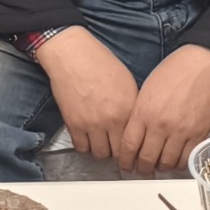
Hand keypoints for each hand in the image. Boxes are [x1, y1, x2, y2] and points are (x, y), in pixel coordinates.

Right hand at [35, 27, 138, 161]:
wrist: (72, 55)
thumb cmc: (99, 62)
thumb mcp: (127, 82)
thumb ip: (132, 106)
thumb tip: (136, 125)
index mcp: (129, 108)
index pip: (136, 142)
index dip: (134, 149)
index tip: (132, 151)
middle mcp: (112, 119)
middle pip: (118, 153)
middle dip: (118, 152)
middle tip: (115, 147)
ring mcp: (91, 123)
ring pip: (100, 154)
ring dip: (101, 150)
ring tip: (101, 142)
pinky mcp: (73, 124)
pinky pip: (81, 148)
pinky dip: (85, 146)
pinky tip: (87, 137)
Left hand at [116, 44, 209, 174]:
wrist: (205, 63)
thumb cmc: (175, 70)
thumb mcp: (147, 89)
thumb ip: (140, 113)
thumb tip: (135, 135)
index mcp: (143, 112)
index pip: (128, 146)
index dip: (125, 160)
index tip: (125, 164)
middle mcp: (160, 125)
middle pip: (146, 159)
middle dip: (141, 169)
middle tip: (141, 170)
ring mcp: (180, 132)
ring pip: (166, 163)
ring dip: (161, 168)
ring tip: (159, 166)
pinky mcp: (199, 135)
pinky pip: (186, 159)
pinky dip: (179, 164)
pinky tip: (175, 160)